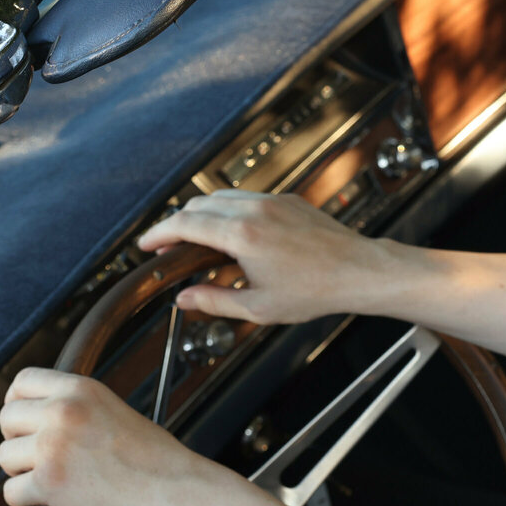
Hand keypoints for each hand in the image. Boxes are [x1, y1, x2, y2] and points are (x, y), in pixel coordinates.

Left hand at [0, 367, 223, 505]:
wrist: (172, 487)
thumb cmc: (151, 455)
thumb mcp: (111, 408)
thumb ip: (73, 407)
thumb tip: (33, 417)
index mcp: (78, 389)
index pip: (22, 382)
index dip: (17, 402)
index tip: (23, 420)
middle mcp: (61, 412)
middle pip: (6, 419)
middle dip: (17, 439)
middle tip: (39, 455)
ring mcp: (52, 447)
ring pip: (5, 457)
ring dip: (23, 471)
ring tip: (54, 476)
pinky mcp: (49, 482)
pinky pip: (12, 493)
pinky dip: (28, 500)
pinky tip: (53, 498)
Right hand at [136, 190, 395, 324]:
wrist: (359, 271)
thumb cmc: (317, 291)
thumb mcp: (260, 308)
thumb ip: (215, 302)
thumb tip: (184, 300)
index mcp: (242, 235)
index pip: (185, 225)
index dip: (158, 234)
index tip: (146, 245)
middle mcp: (254, 210)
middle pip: (198, 206)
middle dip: (176, 224)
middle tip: (168, 247)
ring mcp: (273, 201)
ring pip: (222, 197)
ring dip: (202, 214)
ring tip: (197, 240)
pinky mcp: (289, 200)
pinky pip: (247, 198)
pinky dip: (229, 210)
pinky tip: (232, 233)